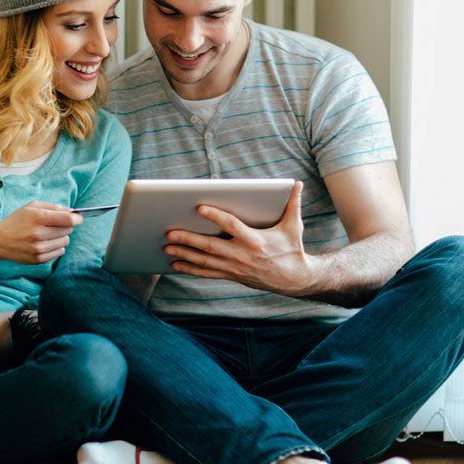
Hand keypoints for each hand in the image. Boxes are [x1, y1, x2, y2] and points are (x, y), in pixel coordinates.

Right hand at [0, 200, 82, 264]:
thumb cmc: (17, 221)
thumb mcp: (31, 207)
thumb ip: (53, 207)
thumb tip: (72, 212)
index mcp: (38, 217)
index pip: (68, 220)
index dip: (77, 219)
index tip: (78, 218)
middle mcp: (39, 233)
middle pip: (68, 230)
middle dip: (66, 226)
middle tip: (55, 225)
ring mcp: (38, 248)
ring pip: (65, 242)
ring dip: (61, 237)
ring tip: (48, 234)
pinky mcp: (38, 259)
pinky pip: (59, 252)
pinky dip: (56, 247)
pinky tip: (46, 243)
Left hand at [163, 181, 316, 294]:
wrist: (294, 279)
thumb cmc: (292, 249)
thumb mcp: (294, 227)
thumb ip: (293, 204)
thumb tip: (297, 183)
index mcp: (256, 240)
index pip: (232, 225)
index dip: (215, 216)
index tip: (199, 208)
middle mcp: (242, 255)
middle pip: (211, 246)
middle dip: (189, 239)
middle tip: (170, 232)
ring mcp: (235, 268)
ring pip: (205, 261)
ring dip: (185, 254)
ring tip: (167, 246)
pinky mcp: (232, 276)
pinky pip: (207, 273)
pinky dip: (190, 269)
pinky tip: (176, 264)